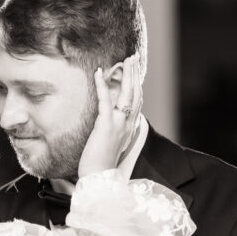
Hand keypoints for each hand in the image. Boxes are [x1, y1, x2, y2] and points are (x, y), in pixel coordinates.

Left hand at [77, 52, 142, 178]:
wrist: (99, 177)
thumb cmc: (101, 164)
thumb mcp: (113, 144)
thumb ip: (117, 130)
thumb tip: (115, 122)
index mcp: (130, 128)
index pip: (137, 102)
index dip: (137, 85)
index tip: (135, 72)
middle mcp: (128, 124)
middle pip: (135, 94)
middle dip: (135, 74)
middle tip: (132, 57)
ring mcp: (118, 124)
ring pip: (126, 94)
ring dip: (126, 74)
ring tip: (125, 60)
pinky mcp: (106, 125)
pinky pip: (105, 101)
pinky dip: (102, 85)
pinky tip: (98, 73)